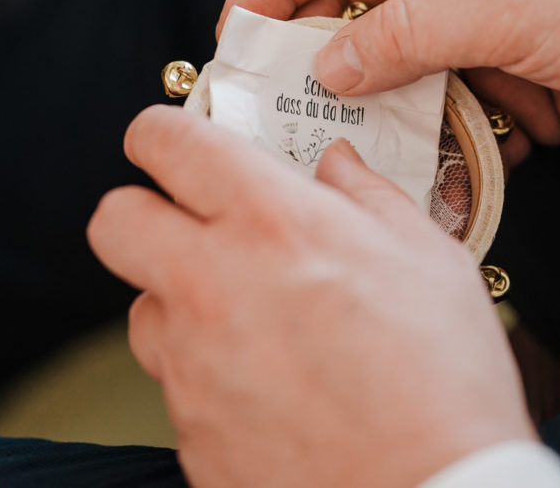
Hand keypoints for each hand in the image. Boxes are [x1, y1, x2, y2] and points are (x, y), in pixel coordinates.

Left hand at [88, 105, 533, 487]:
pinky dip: (204, 369)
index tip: (176, 139)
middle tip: (195, 222)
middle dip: (144, 208)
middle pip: (115, 219)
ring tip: (246, 315)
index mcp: (275, 225)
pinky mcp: (189, 430)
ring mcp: (192, 365)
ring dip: (178, 299)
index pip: (169, 142)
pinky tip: (266, 381)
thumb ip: (370, 195)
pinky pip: (174, 380)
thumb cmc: (444, 380)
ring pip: (141, 306)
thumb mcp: (431, 260)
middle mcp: (213, 286)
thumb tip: (337, 164)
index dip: (162, 130)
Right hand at [219, 0, 559, 148]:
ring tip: (320, 151)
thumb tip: (327, 70)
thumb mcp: (499, 1)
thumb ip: (404, 36)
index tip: (237, 33)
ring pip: (384, 70)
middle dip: (304, 55)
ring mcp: (466, 31)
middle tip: (266, 107)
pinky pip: (430, 113)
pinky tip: (396, 172)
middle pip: (345, 8)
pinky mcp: (493, 85)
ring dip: (358, 109)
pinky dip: (413, 142)